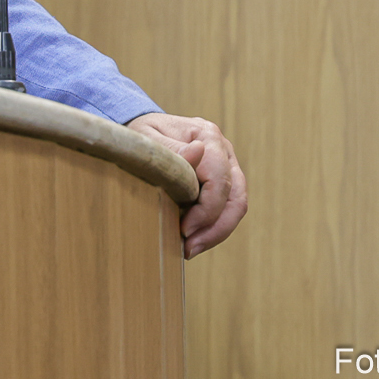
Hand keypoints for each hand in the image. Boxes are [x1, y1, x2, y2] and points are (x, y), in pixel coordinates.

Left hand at [126, 112, 246, 256]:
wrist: (144, 130)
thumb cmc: (141, 133)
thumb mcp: (146, 137)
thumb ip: (171, 149)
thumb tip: (198, 152)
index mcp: (208, 135)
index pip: (220, 180)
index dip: (206, 210)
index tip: (184, 230)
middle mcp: (224, 149)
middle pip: (236, 197)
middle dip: (215, 228)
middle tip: (189, 249)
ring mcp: (227, 165)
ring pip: (236, 206)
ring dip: (216, 232)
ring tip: (190, 249)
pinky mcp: (224, 180)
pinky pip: (227, 208)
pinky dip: (212, 227)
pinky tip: (193, 240)